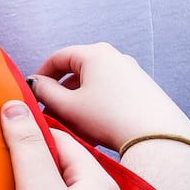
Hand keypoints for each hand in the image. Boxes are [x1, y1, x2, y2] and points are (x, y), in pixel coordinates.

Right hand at [28, 43, 189, 152]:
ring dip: (78, 99)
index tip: (33, 93)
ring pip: (94, 82)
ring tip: (72, 123)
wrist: (156, 136)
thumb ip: (44, 92)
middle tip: (50, 112)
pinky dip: (97, 103)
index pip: (58, 57)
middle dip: (60, 91)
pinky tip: (95, 125)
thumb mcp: (67, 106)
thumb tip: (33, 83)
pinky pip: (111, 91)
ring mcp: (132, 71)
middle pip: (77, 70)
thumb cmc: (109, 118)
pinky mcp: (143, 88)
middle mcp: (115, 56)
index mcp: (95, 53)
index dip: (41, 75)